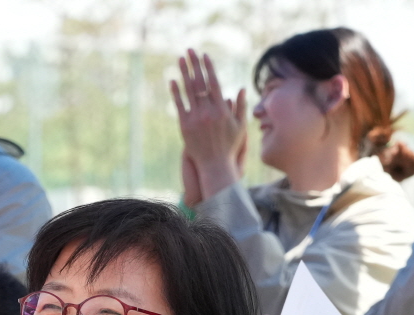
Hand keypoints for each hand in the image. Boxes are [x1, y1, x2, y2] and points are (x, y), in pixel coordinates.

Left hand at [171, 50, 244, 202]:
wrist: (214, 165)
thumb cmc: (229, 146)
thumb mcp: (240, 126)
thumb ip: (241, 106)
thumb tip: (241, 88)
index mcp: (222, 110)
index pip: (214, 83)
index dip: (208, 68)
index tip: (204, 55)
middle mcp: (208, 112)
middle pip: (199, 83)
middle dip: (194, 65)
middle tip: (189, 50)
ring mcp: (196, 118)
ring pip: (188, 91)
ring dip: (183, 73)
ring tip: (180, 59)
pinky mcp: (185, 126)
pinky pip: (179, 105)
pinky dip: (175, 92)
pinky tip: (172, 80)